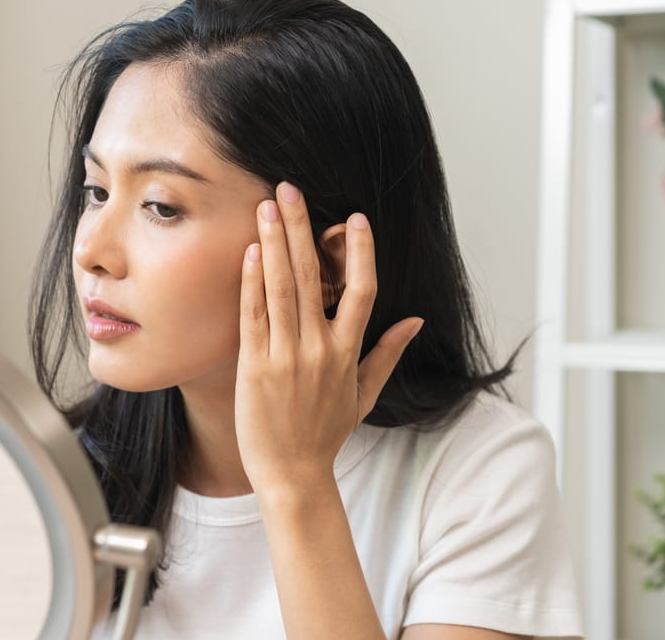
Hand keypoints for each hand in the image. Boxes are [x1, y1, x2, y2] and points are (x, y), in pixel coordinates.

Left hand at [235, 182, 422, 497]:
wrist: (292, 474)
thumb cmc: (325, 434)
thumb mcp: (365, 395)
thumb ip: (388, 354)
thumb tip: (414, 320)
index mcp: (348, 353)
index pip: (362, 291)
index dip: (360, 252)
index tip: (354, 218)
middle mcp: (319, 349)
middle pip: (313, 277)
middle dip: (301, 229)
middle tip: (291, 189)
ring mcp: (285, 356)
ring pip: (282, 289)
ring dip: (274, 244)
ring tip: (267, 206)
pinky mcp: (254, 367)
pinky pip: (254, 316)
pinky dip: (252, 283)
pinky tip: (250, 252)